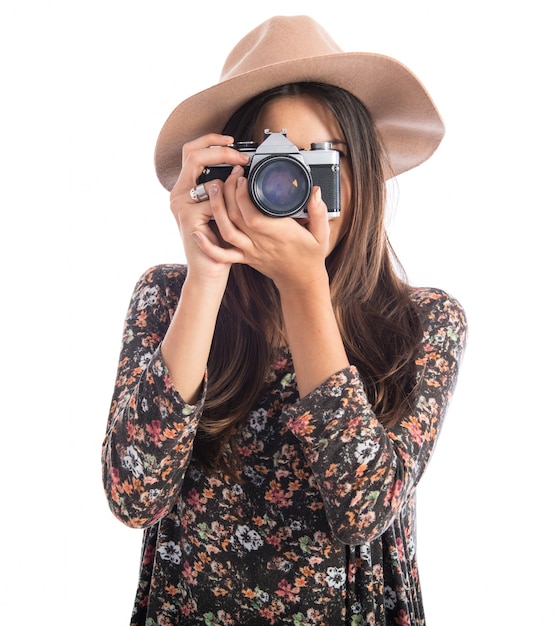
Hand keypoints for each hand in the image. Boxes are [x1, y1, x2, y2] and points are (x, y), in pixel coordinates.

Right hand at [169, 134, 250, 282]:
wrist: (209, 271)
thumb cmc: (219, 243)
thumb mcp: (222, 211)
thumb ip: (225, 190)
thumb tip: (240, 170)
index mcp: (185, 189)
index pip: (192, 151)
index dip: (211, 141)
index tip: (233, 141)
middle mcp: (178, 194)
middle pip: (193, 154)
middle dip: (220, 151)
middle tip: (242, 158)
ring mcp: (180, 205)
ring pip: (206, 178)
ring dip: (229, 181)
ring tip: (244, 185)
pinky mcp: (187, 218)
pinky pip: (212, 201)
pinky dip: (229, 203)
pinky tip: (238, 212)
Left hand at [193, 165, 331, 292]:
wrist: (301, 281)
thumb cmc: (310, 256)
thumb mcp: (321, 234)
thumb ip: (319, 212)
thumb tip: (316, 192)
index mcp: (280, 234)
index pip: (254, 215)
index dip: (243, 196)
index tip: (242, 177)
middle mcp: (262, 243)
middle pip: (236, 218)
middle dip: (228, 193)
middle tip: (227, 174)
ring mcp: (251, 251)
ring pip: (227, 231)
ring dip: (216, 210)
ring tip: (213, 189)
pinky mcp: (244, 258)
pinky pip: (223, 254)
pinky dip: (208, 245)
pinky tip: (197, 232)